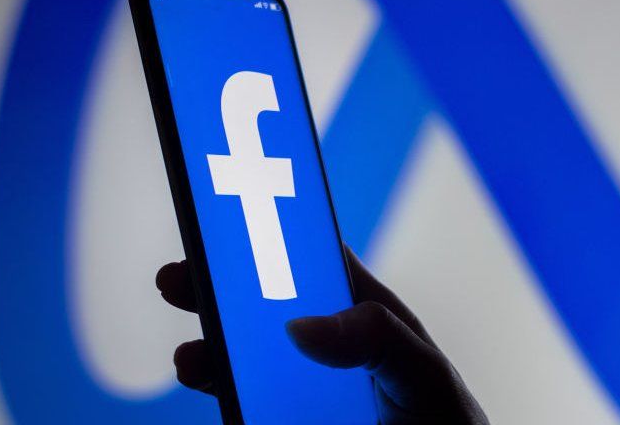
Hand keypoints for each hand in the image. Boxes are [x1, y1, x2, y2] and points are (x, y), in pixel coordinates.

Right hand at [156, 247, 488, 424]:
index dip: (267, 231)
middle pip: (260, 304)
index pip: (310, 260)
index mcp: (361, 312)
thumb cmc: (444, 417)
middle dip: (217, 287)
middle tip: (175, 280)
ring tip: (190, 360)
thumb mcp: (422, 370)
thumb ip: (375, 339)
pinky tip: (212, 392)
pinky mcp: (281, 417)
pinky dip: (221, 394)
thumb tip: (298, 326)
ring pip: (242, 357)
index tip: (225, 214)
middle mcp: (325, 344)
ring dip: (209, 350)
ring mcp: (300, 385)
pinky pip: (244, 404)